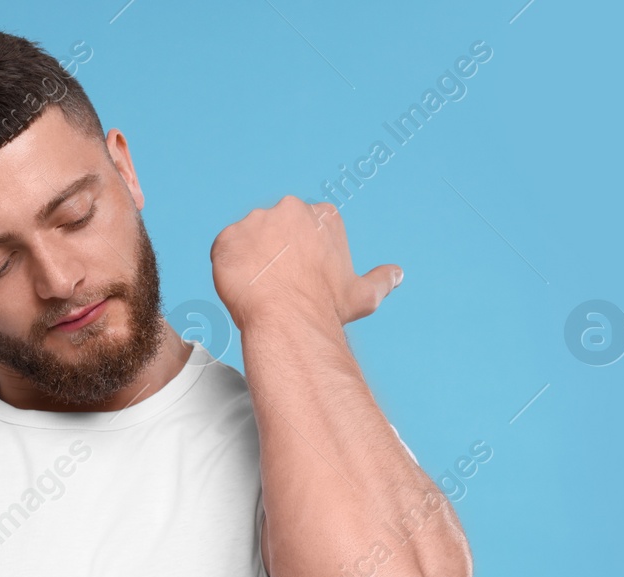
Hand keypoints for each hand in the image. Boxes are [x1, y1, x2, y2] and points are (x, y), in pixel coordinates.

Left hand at [210, 195, 402, 329]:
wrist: (288, 320)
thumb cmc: (327, 308)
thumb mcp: (363, 295)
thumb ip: (382, 280)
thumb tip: (398, 274)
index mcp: (323, 216)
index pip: (307, 229)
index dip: (304, 255)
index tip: (305, 276)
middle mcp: (289, 209)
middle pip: (276, 229)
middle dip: (276, 252)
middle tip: (281, 283)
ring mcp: (255, 220)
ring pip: (249, 240)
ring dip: (252, 260)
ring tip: (262, 289)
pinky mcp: (227, 237)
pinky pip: (225, 252)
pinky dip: (230, 269)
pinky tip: (243, 289)